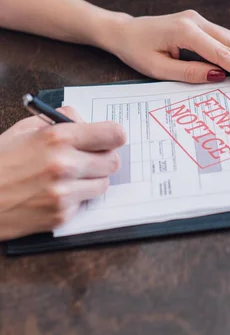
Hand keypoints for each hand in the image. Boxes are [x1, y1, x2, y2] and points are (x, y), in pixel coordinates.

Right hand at [0, 108, 125, 239]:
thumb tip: (86, 121)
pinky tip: (55, 193)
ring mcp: (64, 192)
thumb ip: (61, 119)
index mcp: (59, 137)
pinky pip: (85, 203)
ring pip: (103, 184)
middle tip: (88, 158)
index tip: (110, 138)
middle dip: (103, 158)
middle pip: (113, 161)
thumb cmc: (0, 161)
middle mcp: (65, 164)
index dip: (114, 136)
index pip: (113, 134)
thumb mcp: (25, 129)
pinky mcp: (61, 215)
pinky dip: (76, 198)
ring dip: (91, 180)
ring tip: (68, 177)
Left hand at [100, 10, 229, 86]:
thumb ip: (189, 72)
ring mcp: (199, 20)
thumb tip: (220, 75)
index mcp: (185, 32)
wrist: (124, 31)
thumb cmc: (136, 51)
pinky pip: (225, 36)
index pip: (221, 54)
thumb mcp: (158, 68)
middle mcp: (196, 21)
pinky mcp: (199, 23)